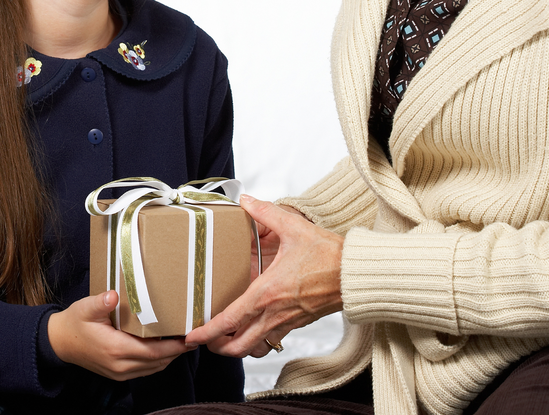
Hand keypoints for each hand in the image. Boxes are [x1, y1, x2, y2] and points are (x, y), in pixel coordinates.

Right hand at [48, 291, 192, 380]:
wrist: (59, 343)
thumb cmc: (75, 323)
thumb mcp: (84, 308)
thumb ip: (100, 302)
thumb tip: (112, 296)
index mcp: (115, 349)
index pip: (153, 352)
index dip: (174, 346)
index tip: (190, 337)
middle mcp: (120, 365)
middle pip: (158, 361)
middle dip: (178, 351)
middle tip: (195, 335)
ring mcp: (120, 372)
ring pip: (153, 368)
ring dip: (170, 356)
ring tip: (185, 340)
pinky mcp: (119, 374)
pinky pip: (145, 370)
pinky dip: (158, 360)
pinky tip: (166, 347)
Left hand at [186, 195, 342, 358]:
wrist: (356, 273)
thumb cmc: (328, 254)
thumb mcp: (293, 227)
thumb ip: (265, 212)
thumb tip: (246, 200)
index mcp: (267, 292)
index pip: (230, 320)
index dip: (208, 331)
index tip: (192, 335)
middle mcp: (274, 313)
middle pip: (238, 346)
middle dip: (216, 347)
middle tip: (202, 340)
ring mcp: (286, 322)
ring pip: (254, 348)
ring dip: (235, 348)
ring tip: (223, 338)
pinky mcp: (297, 324)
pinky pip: (271, 340)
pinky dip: (256, 341)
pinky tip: (251, 327)